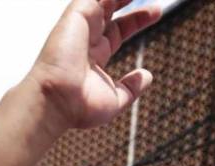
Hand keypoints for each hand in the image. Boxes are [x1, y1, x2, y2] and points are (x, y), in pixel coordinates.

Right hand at [28, 0, 160, 130]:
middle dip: (131, 1)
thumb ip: (131, 88)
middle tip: (154, 1)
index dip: (137, 20)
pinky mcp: (76, 14)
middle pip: (112, 10)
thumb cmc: (79, 106)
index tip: (156, 14)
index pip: (118, 30)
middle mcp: (87, 39)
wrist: (58, 100)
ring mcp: (81, 26)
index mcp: (95, 56)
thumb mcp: (115, 100)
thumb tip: (146, 77)